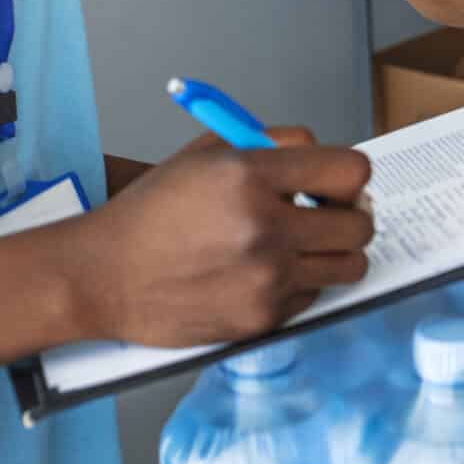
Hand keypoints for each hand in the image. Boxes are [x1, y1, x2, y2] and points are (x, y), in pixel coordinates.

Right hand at [60, 132, 372, 345]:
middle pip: (360, 224)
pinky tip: (263, 274)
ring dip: (335, 254)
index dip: (349, 177)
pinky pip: (314, 297)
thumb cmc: (151, 211)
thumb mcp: (206, 154)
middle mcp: (264, 226)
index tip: (337, 184)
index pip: (351, 171)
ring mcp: (265, 278)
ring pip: (349, 266)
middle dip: (350, 216)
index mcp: (251, 175)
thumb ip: (272, 144)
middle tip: (327, 216)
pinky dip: (300, 285)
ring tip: (305, 246)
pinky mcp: (261, 318)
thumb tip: (326, 158)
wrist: (103, 275)